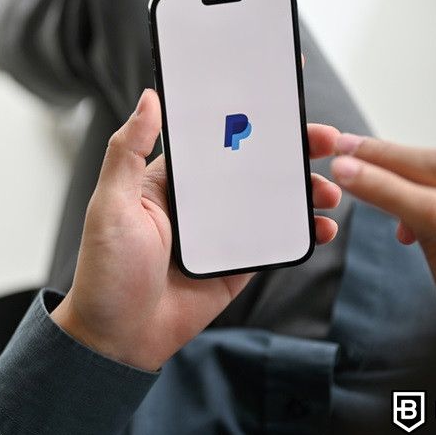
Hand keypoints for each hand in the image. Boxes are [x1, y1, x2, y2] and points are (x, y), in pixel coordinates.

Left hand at [51, 88, 342, 370]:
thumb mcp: (110, 204)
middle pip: (254, 163)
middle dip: (293, 148)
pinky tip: (322, 226)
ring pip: (273, 200)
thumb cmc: (105, 271)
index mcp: (170, 178)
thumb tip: (148, 98)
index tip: (282, 96)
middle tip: (327, 140)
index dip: (248, 114)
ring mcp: (221, 231)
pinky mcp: (237, 263)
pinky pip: (276, 241)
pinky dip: (303, 231)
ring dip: (305, 190)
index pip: (215, 136)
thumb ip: (127, 150)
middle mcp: (199, 200)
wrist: (119, 338)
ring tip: (329, 189)